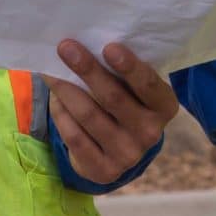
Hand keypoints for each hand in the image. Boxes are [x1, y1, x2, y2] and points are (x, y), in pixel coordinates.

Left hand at [49, 41, 178, 185]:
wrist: (120, 151)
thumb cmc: (126, 103)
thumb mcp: (134, 89)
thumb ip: (122, 72)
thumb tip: (87, 45)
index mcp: (164, 106)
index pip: (149, 85)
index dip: (130, 67)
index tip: (109, 47)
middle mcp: (150, 133)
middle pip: (113, 98)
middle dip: (88, 70)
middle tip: (66, 47)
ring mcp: (128, 155)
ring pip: (89, 115)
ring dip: (66, 89)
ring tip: (51, 71)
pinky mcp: (104, 171)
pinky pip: (75, 136)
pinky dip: (61, 114)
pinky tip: (55, 99)